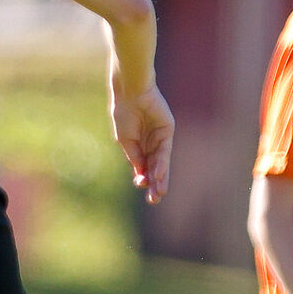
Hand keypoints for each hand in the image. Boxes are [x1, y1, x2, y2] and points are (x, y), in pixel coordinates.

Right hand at [111, 81, 173, 202]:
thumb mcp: (126, 140)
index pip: (143, 167)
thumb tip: (141, 174)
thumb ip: (135, 157)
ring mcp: (160, 138)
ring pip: (161, 163)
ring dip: (160, 178)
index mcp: (138, 146)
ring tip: (159, 193)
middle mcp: (150, 144)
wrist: (131, 93)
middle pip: (154, 168)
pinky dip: (161, 164)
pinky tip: (159, 174)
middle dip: (154, 184)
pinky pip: (164, 152)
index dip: (143, 177)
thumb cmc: (124, 114)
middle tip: (154, 200)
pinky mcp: (167, 132)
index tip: (139, 184)